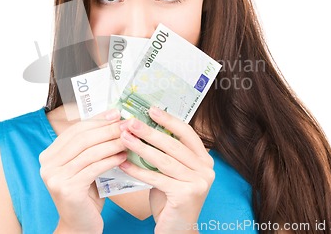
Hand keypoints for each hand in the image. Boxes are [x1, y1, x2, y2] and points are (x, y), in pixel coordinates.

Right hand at [39, 109, 125, 233]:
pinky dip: (110, 160)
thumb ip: (92, 146)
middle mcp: (47, 164)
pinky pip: (94, 168)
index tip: (116, 114)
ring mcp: (55, 177)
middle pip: (82, 138)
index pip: (76, 130)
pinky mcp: (67, 189)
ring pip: (90, 152)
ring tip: (129, 139)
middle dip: (107, 129)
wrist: (79, 226)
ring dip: (112, 143)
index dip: (97, 119)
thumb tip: (113, 119)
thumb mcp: (85, 166)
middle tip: (127, 125)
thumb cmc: (86, 194)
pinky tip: (123, 156)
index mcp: (49, 155)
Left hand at [118, 107, 214, 233]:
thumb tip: (142, 129)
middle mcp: (206, 169)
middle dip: (149, 132)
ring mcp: (198, 182)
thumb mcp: (171, 173)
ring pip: (163, 160)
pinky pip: (156, 178)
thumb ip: (165, 154)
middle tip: (130, 122)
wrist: (177, 230)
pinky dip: (138, 170)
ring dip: (140, 148)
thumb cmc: (171, 199)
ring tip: (124, 139)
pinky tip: (124, 164)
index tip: (151, 109)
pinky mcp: (186, 195)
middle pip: (173, 145)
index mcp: (204, 160)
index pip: (186, 133)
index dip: (169, 120)